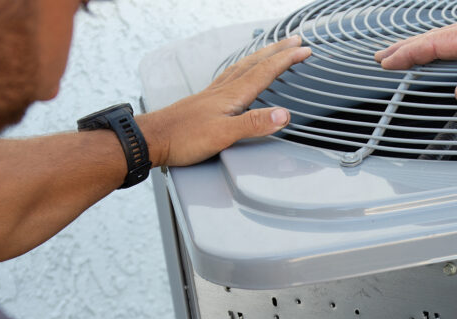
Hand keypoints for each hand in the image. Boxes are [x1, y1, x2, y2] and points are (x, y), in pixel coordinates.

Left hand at [139, 36, 310, 167]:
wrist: (153, 139)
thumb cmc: (183, 138)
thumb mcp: (223, 135)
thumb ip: (254, 124)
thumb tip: (283, 115)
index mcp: (232, 95)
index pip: (265, 72)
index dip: (286, 60)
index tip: (304, 50)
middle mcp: (224, 89)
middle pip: (256, 63)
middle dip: (278, 51)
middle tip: (295, 41)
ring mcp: (214, 93)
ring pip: (243, 67)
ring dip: (262, 56)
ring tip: (273, 50)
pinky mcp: (205, 101)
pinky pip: (231, 76)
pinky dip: (244, 68)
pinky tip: (241, 73)